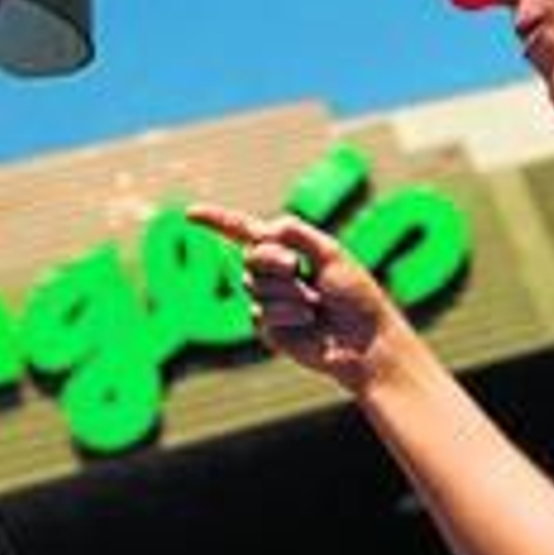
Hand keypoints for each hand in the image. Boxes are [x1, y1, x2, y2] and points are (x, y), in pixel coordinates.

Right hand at [185, 204, 398, 391]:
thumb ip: (297, 233)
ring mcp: (268, 301)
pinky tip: (307, 322)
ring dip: (288, 291)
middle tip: (301, 270)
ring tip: (314, 304)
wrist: (363, 340)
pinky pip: (260, 312)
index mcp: (288, 249)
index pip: (244, 231)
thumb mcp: (330, 253)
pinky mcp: (267, 328)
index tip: (190, 214)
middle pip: (250, 256)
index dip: (217, 221)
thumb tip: (262, 231)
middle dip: (275, 260)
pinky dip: (287, 314)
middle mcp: (273, 274)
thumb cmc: (355, 295)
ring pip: (253, 285)